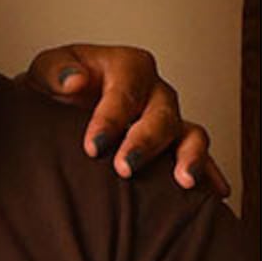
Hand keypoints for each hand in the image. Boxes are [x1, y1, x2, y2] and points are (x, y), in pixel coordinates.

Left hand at [25, 44, 226, 195]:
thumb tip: (74, 81)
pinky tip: (215, 194)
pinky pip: (199, 158)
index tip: (93, 146)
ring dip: (189, 157)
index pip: (126, 90)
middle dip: (145, 141)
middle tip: (125, 167)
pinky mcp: (174, 146)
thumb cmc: (56, 89)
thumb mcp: (46, 72)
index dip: (111, 118)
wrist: (58, 111)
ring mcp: (169, 120)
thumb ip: (56, 71)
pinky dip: (209, 174)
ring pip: (190, 134)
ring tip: (183, 181)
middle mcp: (155, 92)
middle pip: (161, 113)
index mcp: (128, 67)